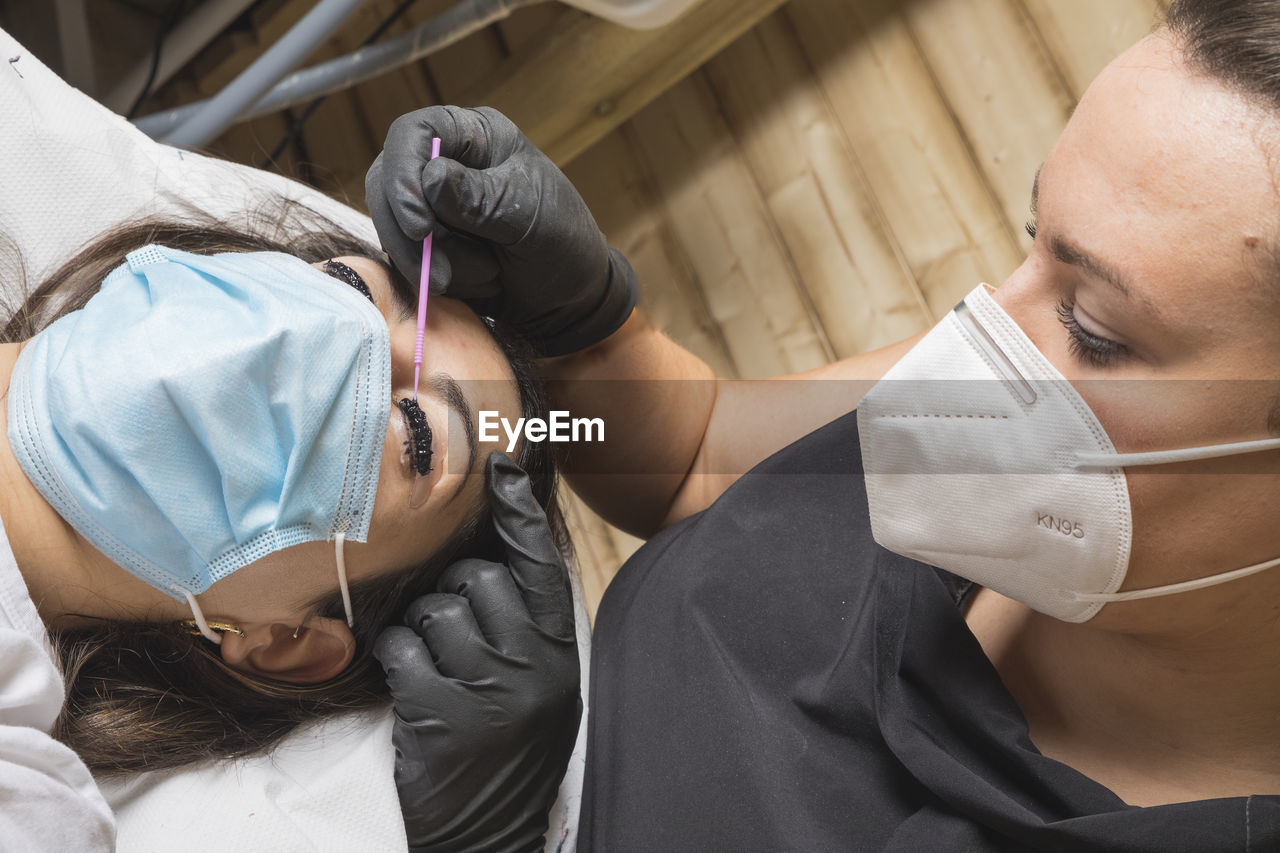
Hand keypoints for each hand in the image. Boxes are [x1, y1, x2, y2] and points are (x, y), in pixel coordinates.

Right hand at [365, 105, 637, 355]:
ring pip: (394, 229)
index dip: (404, 175)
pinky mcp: (426, 246)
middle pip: (387, 184)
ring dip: (435, 263)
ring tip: (489, 274)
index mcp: (475, 137)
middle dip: (412, 236)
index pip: (413, 134)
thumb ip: (480, 199)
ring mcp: (432, 207)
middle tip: (442, 275)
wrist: (572, 298)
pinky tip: (481, 283)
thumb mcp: (528, 216)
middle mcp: (446, 164)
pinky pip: (406, 261)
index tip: (418, 225)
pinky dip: (439, 279)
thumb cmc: (562, 243)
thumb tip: (429, 179)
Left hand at [373, 452, 580, 852]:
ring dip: (421, 630)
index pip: (541, 566)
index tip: (499, 467)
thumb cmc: (507, 754)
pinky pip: (403, 648)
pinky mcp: (441, 715)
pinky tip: (410, 688)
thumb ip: (526, 631)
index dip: (518, 513)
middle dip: (453, 591)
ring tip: (432, 669)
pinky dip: (396, 659)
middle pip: (480, 578)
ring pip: (437, 609)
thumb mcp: (541, 690)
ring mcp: (491, 691)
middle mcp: (536, 667)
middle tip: (450, 634)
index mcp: (562, 656)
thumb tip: (486, 564)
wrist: (489, 835)